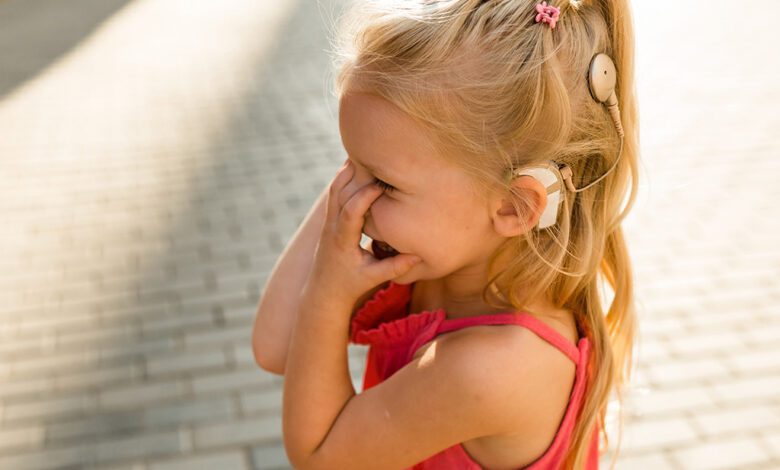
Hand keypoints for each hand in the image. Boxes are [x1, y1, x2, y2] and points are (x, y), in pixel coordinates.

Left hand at [302, 160, 421, 305]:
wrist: (323, 291)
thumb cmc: (349, 286)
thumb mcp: (372, 278)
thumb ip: (393, 267)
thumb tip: (417, 256)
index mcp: (341, 240)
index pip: (350, 212)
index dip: (364, 195)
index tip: (383, 184)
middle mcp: (331, 227)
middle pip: (338, 191)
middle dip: (355, 173)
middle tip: (375, 154)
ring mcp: (328, 221)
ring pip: (335, 188)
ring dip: (349, 171)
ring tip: (367, 152)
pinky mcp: (330, 219)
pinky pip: (336, 192)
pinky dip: (347, 178)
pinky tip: (361, 166)